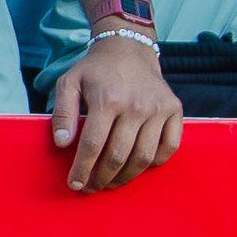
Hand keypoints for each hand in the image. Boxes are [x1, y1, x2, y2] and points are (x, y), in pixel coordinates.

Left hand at [47, 33, 182, 191]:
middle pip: (118, 155)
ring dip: (125, 177)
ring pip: (143, 157)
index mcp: (107, 99)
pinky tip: (137, 166)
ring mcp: (158, 108)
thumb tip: (62, 143)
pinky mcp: (175, 110)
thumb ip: (62, 113)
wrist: (129, 49)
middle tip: (91, 187)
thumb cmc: (95, 70)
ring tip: (111, 182)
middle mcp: (136, 105)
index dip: (82, 169)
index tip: (74, 184)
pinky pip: (168, 147)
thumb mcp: (69, 83)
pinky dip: (154, 163)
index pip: (93, 145)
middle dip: (102, 178)